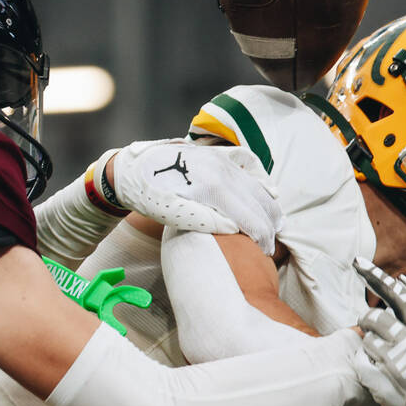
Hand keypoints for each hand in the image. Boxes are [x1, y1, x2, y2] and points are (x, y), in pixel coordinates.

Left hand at [110, 139, 281, 250]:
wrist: (130, 169)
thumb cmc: (148, 196)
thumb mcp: (170, 214)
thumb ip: (203, 221)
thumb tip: (235, 229)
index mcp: (211, 187)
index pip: (249, 216)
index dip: (261, 237)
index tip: (264, 253)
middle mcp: (221, 169)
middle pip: (258, 200)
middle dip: (269, 223)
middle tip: (271, 244)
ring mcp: (220, 157)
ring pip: (256, 181)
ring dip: (269, 203)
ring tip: (276, 223)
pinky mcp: (215, 152)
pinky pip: (246, 160)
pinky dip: (259, 175)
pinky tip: (266, 188)